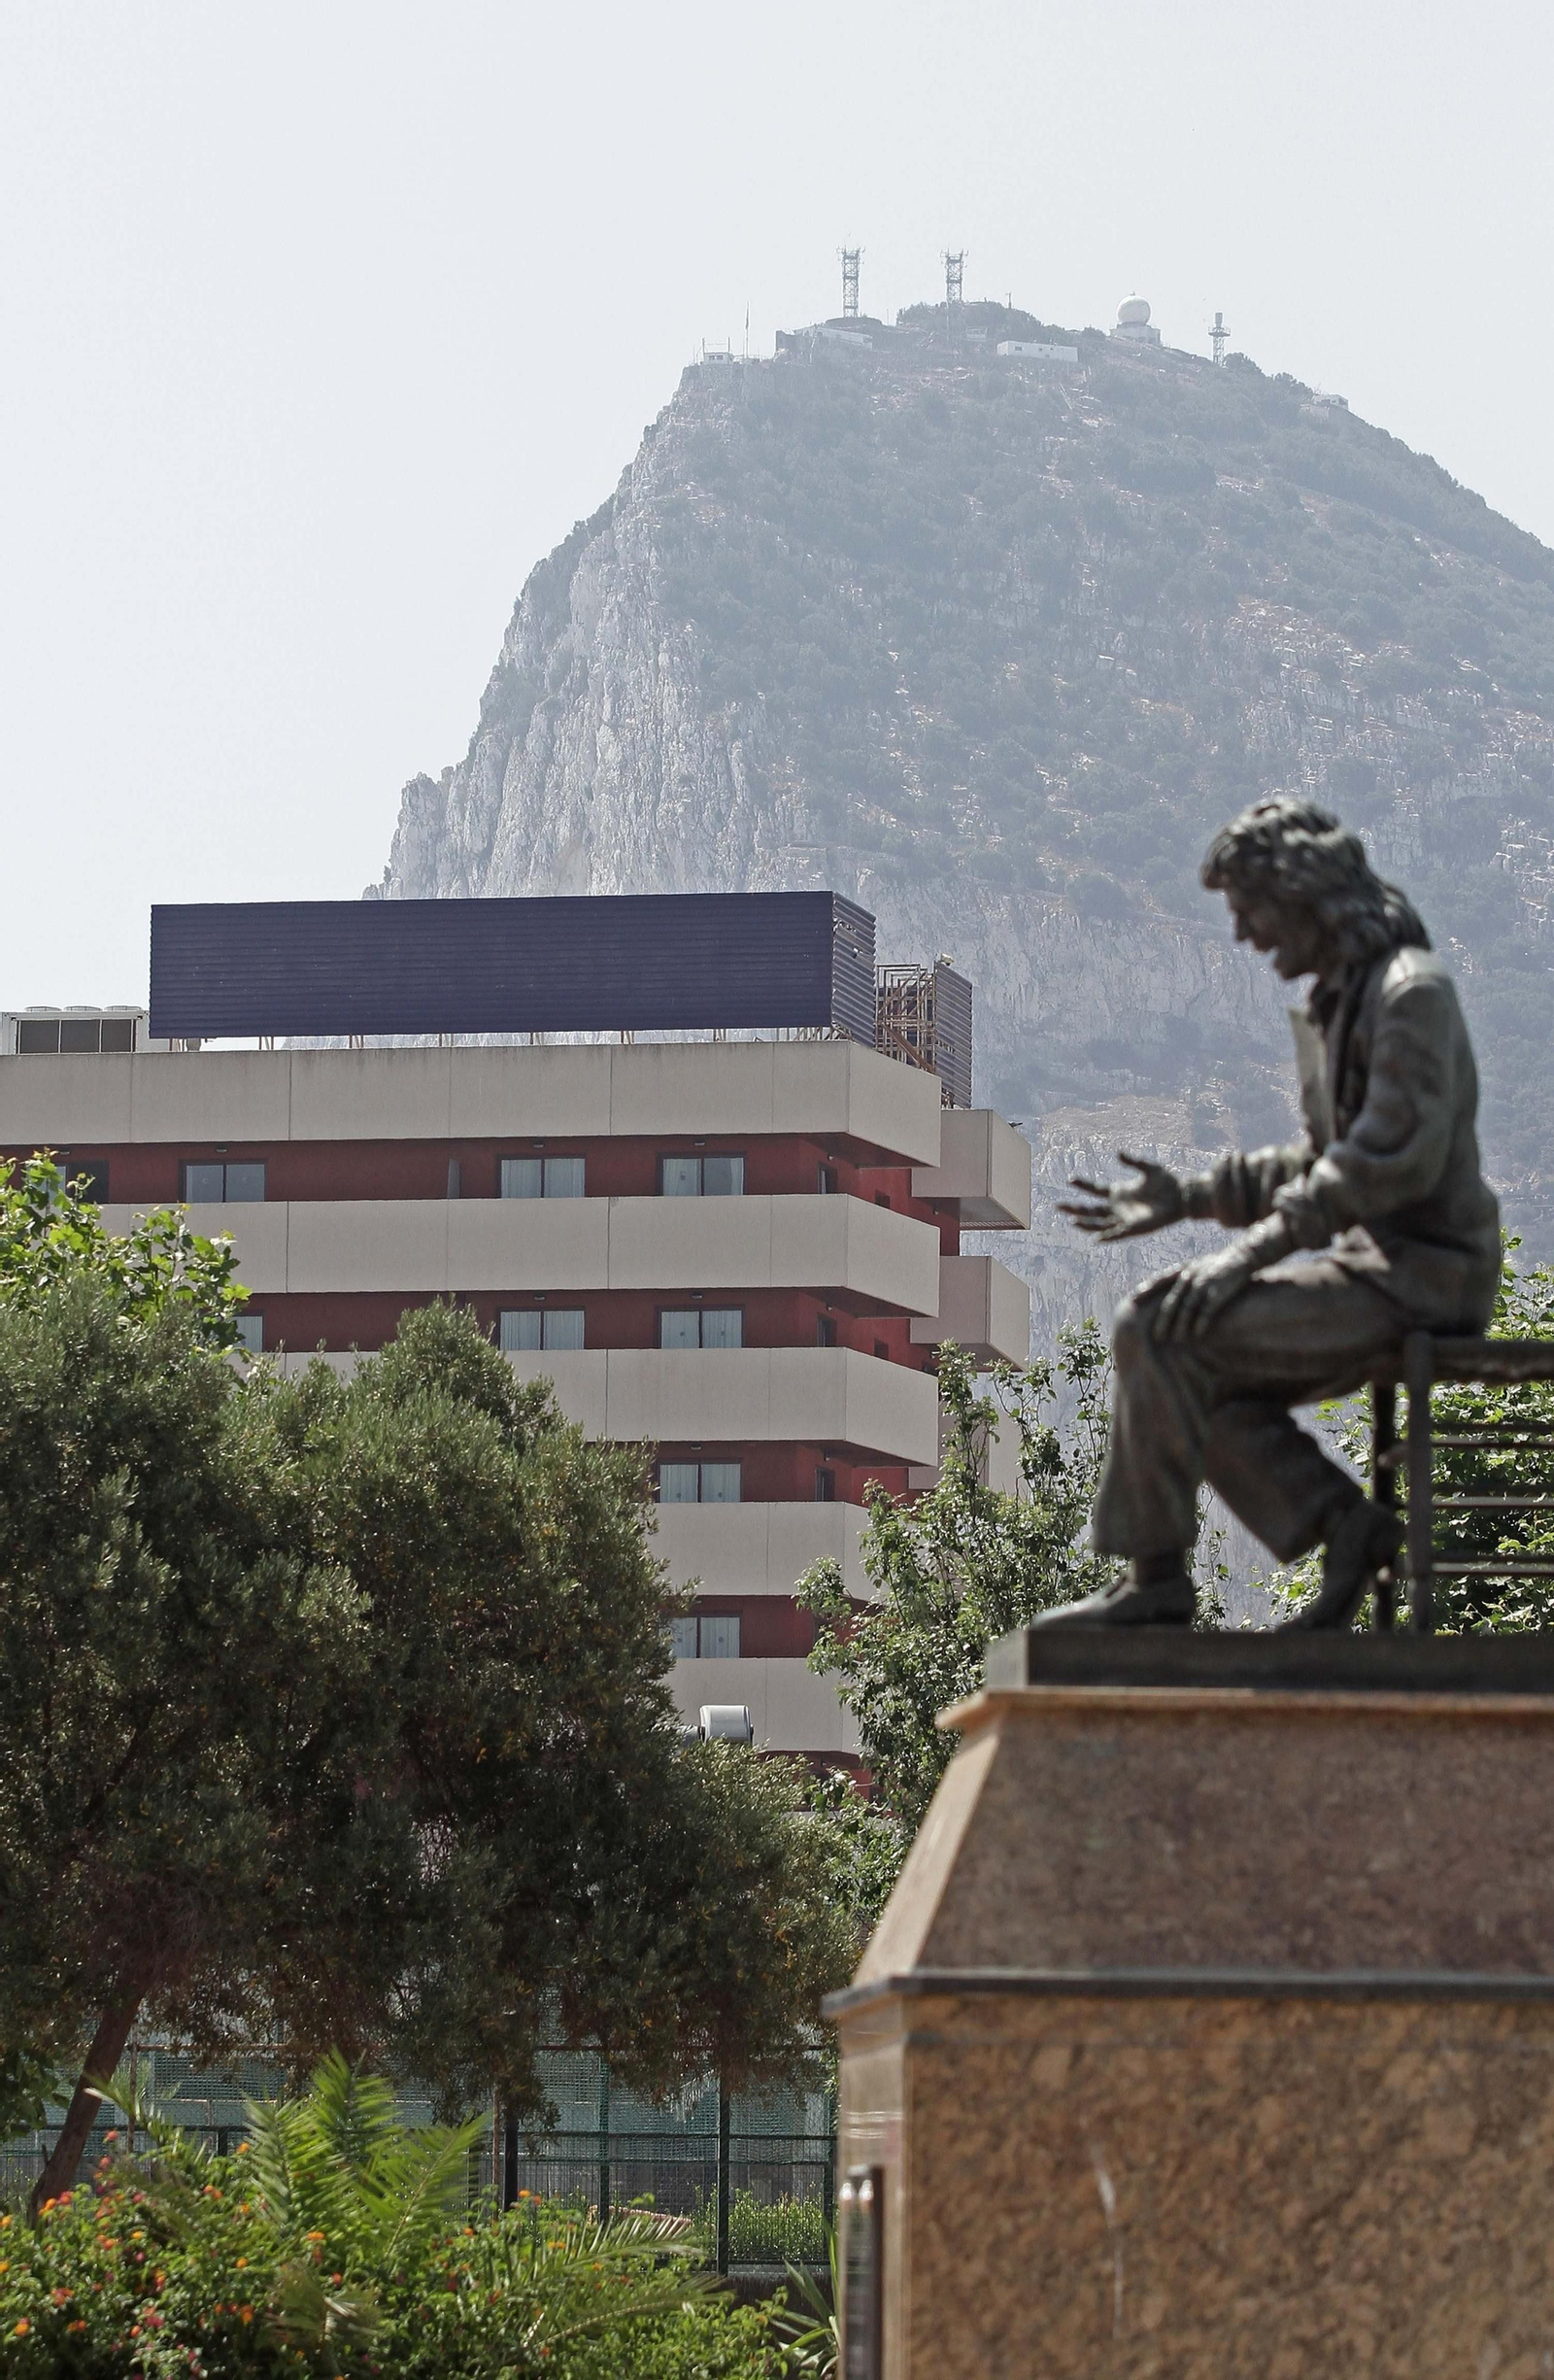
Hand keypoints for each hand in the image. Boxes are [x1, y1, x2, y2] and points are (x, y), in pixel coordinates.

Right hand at [1058, 1152, 1183, 1241]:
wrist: (1183, 1198)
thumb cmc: (1168, 1183)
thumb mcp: (1149, 1168)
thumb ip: (1133, 1161)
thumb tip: (1117, 1153)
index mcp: (1120, 1192)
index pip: (1096, 1190)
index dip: (1083, 1185)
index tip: (1070, 1179)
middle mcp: (1119, 1207)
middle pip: (1091, 1209)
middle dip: (1075, 1208)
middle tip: (1058, 1205)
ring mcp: (1124, 1219)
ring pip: (1099, 1223)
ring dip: (1085, 1223)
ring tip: (1071, 1221)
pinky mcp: (1134, 1229)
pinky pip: (1117, 1235)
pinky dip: (1106, 1237)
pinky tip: (1095, 1239)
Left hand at [1151, 1245, 1255, 1343]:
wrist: (1242, 1258)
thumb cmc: (1217, 1266)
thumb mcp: (1197, 1266)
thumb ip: (1183, 1277)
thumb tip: (1169, 1295)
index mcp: (1183, 1269)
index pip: (1160, 1280)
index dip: (1145, 1290)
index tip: (1132, 1300)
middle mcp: (1190, 1275)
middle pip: (1172, 1301)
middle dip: (1163, 1319)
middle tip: (1156, 1335)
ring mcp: (1204, 1283)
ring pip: (1187, 1308)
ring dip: (1181, 1325)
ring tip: (1175, 1339)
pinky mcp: (1219, 1292)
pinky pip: (1207, 1311)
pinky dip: (1201, 1323)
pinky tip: (1196, 1334)